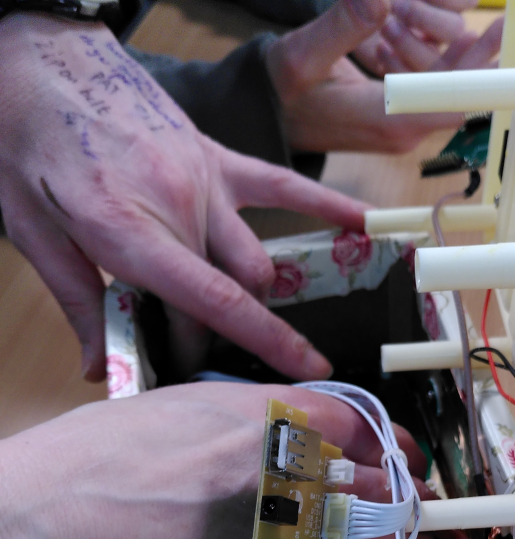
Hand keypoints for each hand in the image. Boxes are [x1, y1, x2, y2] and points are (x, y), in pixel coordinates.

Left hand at [0, 14, 368, 383]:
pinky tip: (362, 223)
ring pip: (259, 260)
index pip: (211, 304)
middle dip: (219, 337)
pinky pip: (283, 185)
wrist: (41, 62)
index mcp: (130, 229)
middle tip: (192, 355)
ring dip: (257, 299)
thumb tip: (100, 367)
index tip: (297, 380)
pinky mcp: (216, 156)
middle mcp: (180, 206)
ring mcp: (205, 179)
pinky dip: (324, 206)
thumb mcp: (31, 230)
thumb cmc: (26, 140)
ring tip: (248, 321)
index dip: (257, 348)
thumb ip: (77, 302)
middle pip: (232, 294)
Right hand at [0, 382, 468, 538]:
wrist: (48, 535)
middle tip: (394, 509)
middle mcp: (285, 475)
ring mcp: (277, 537)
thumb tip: (272, 438)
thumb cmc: (89, 465)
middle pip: (377, 488)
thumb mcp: (171, 412)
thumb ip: (238, 423)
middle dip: (392, 499)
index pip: (362, 426)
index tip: (398, 458)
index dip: (390, 444)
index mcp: (265, 420)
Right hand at [267, 0, 502, 153]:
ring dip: (466, 56)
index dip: (483, 80)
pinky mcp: (397, 113)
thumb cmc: (280, 90)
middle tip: (510, 25)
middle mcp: (401, 128)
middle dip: (483, 60)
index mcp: (386, 119)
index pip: (451, 105)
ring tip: (498, 24)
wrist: (265, 114)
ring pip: (446, 90)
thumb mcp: (301, 54)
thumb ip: (340, 28)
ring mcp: (401, 122)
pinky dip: (442, 59)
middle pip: (457, 96)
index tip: (508, 54)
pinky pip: (431, 86)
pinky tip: (457, 33)